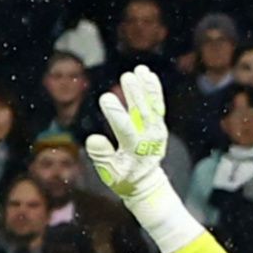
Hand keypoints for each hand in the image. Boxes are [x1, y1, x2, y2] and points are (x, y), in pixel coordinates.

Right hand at [89, 65, 170, 194]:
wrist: (145, 182)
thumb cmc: (123, 178)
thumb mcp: (109, 174)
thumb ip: (102, 157)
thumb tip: (93, 138)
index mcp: (135, 151)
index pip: (125, 128)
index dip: (115, 113)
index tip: (105, 97)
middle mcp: (149, 138)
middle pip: (142, 113)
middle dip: (134, 94)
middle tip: (126, 77)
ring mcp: (156, 130)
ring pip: (152, 106)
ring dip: (146, 87)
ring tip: (139, 70)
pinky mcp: (159, 124)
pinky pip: (157, 105)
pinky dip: (154, 89)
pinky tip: (147, 74)